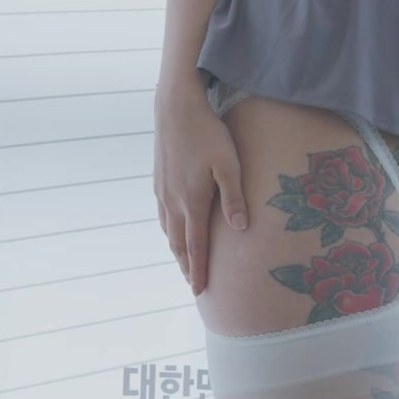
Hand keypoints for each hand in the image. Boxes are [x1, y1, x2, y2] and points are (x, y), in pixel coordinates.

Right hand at [153, 85, 247, 295]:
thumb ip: (234, 198)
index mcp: (191, 202)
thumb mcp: (228, 165)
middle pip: (178, 244)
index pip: (195, 247)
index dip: (199, 270)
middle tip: (194, 286)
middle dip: (186, 266)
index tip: (200, 291)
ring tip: (185, 263)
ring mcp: (162, 191)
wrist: (175, 108)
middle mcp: (172, 201)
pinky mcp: (158, 180)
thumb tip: (240, 230)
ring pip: (168, 230)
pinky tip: (173, 230)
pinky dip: (169, 231)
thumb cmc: (208, 133)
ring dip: (176, 250)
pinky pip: (162, 215)